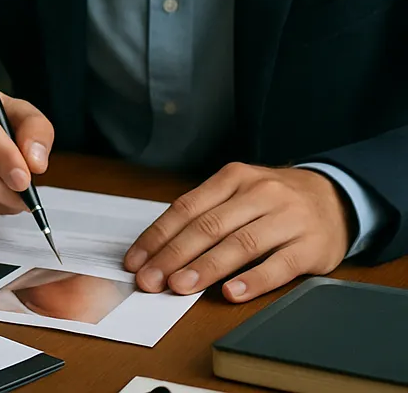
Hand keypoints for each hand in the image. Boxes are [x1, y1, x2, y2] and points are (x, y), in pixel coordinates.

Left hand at [124, 162, 351, 300]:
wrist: (334, 197)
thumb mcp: (238, 192)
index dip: (158, 236)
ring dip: (206, 268)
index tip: (136, 260)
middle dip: (173, 256)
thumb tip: (161, 248)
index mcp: (232, 177)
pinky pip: (279, 265)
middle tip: (150, 280)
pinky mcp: (311, 245)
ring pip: (239, 244)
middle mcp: (258, 193)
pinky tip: (232, 293)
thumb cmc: (272, 199)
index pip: (186, 207)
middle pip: (208, 226)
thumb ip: (206, 213)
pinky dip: (254, 280)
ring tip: (180, 287)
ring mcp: (286, 218)